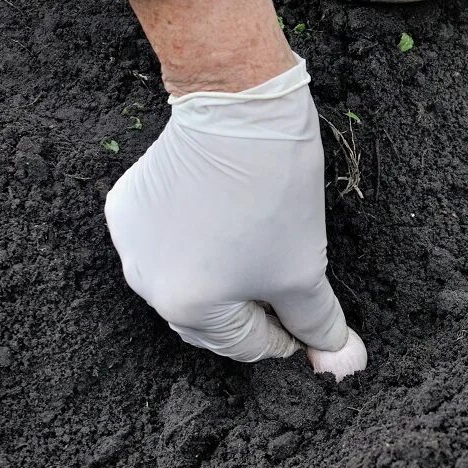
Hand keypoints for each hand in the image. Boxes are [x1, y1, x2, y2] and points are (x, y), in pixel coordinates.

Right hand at [104, 55, 349, 361]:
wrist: (240, 109)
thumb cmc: (272, 191)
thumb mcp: (305, 267)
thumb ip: (318, 322)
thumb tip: (339, 358)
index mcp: (185, 307)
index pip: (246, 345)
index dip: (288, 335)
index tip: (311, 322)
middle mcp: (144, 282)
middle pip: (212, 318)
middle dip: (254, 309)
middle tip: (292, 288)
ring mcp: (130, 242)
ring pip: (188, 279)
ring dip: (225, 276)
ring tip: (263, 249)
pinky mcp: (127, 204)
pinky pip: (167, 242)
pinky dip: (197, 242)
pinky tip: (228, 221)